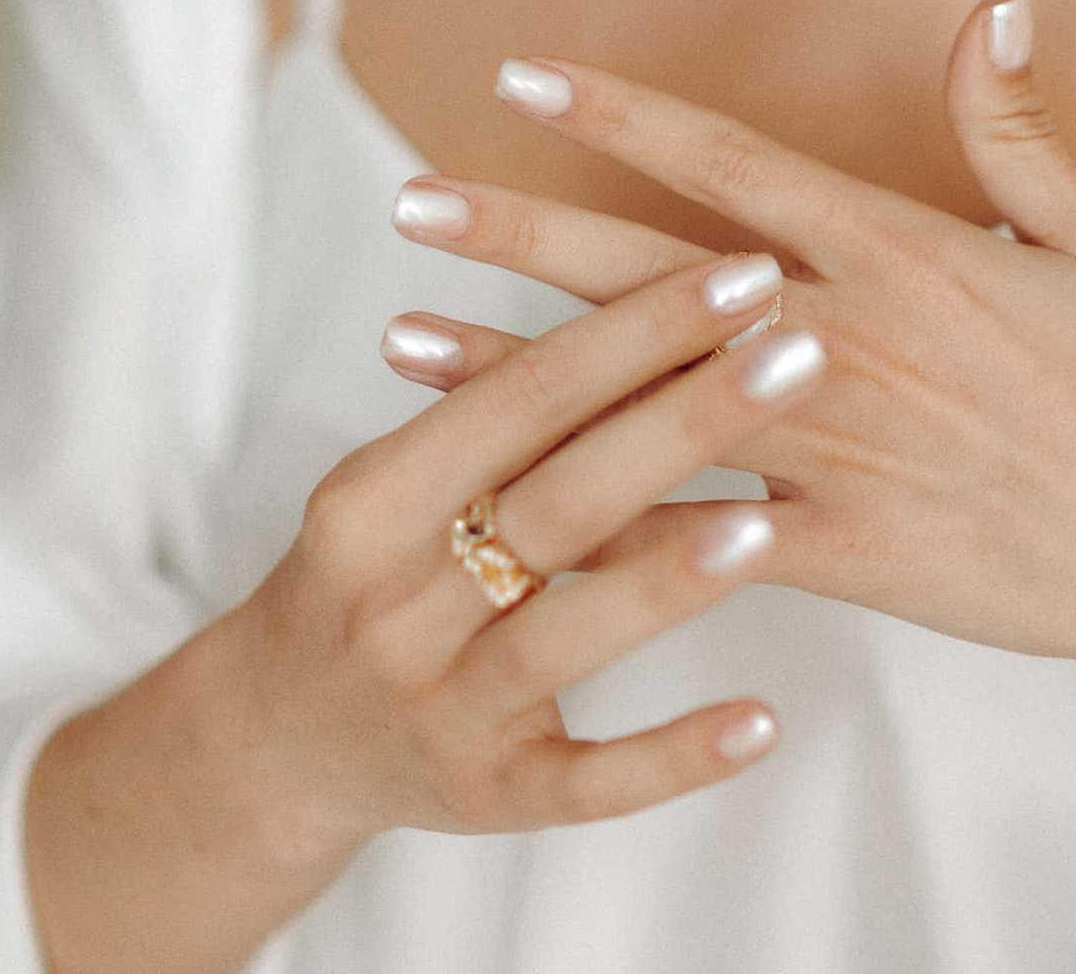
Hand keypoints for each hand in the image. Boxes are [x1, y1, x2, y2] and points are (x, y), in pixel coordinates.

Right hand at [225, 248, 825, 865]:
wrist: (273, 741)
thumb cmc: (369, 571)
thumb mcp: (393, 482)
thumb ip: (494, 408)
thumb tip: (636, 283)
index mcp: (372, 501)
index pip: (521, 398)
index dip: (634, 331)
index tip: (741, 274)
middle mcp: (397, 607)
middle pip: (558, 502)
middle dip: (686, 419)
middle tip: (801, 352)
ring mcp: (443, 712)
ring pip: (567, 636)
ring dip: (668, 581)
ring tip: (770, 525)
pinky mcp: (492, 802)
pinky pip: (594, 783)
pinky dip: (677, 755)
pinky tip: (764, 721)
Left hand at [388, 0, 1075, 688]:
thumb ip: (1014, 128)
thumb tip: (992, 7)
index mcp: (894, 251)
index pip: (724, 161)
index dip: (616, 112)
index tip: (523, 73)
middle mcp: (840, 341)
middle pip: (646, 273)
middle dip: (519, 234)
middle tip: (412, 202)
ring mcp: (828, 453)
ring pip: (639, 405)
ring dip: (516, 375)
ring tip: (406, 347)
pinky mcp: (835, 552)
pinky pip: (696, 537)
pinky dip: (600, 520)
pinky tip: (512, 508)